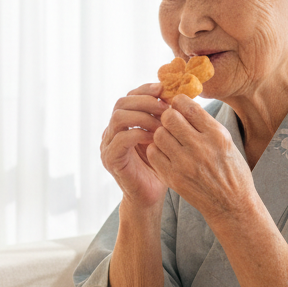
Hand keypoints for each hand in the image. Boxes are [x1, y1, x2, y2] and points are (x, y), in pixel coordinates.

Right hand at [100, 83, 171, 207]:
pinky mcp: (110, 158)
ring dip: (143, 116)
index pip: (129, 97)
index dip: (146, 90)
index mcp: (123, 124)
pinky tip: (155, 138)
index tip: (164, 90)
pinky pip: (122, 138)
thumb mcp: (163, 137)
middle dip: (145, 101)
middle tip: (165, 107)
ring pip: (119, 117)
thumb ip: (164, 118)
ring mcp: (108, 144)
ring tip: (161, 123)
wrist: (149, 196)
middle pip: (121, 103)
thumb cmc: (159, 167)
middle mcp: (111, 131)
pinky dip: (140, 134)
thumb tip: (179, 94)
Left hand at [147, 95, 253, 220]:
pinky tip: (166, 153)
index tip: (179, 106)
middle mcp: (200, 147)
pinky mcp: (173, 178)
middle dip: (168, 117)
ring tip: (170, 140)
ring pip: (159, 134)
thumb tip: (183, 105)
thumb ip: (205, 124)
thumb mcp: (227, 142)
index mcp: (217, 135)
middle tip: (172, 123)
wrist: (231, 205)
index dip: (179, 102)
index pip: (188, 106)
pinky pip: (153, 153)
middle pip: (169, 118)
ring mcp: (185, 164)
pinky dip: (157, 150)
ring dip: (162, 134)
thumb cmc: (231, 171)